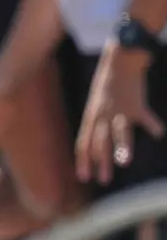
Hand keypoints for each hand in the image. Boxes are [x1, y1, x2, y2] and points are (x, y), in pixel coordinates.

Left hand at [75, 42, 163, 184]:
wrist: (120, 59)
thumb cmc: (109, 84)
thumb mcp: (97, 103)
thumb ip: (99, 123)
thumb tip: (105, 143)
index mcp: (91, 116)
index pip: (83, 142)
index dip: (83, 160)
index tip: (83, 177)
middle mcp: (102, 115)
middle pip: (99, 142)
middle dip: (100, 162)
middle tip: (103, 180)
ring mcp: (119, 110)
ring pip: (119, 131)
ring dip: (122, 146)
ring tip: (123, 161)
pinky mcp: (136, 103)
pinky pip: (145, 117)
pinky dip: (152, 124)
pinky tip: (157, 132)